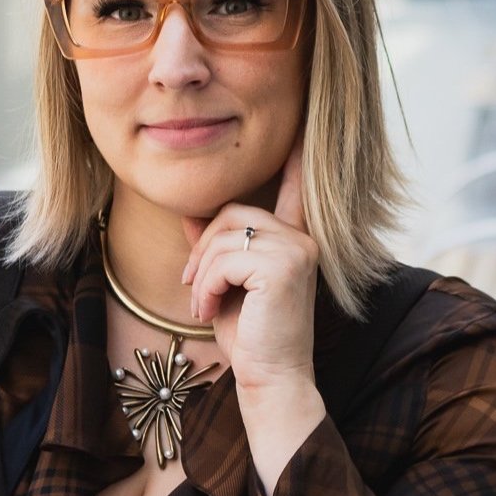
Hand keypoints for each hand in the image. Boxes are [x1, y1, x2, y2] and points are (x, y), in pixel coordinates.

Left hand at [181, 139, 319, 398]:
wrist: (271, 379)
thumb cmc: (251, 338)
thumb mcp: (226, 286)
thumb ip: (216, 248)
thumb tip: (192, 215)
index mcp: (295, 239)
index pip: (296, 186)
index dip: (295, 152)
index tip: (302, 115)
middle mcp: (303, 238)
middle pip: (234, 212)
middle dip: (203, 249)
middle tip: (195, 287)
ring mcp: (297, 249)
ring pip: (224, 235)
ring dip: (201, 274)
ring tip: (203, 305)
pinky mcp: (284, 266)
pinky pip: (223, 258)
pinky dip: (206, 286)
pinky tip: (211, 311)